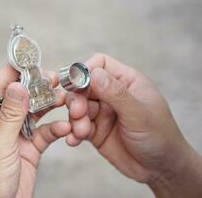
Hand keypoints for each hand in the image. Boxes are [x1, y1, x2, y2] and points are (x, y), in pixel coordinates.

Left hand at [0, 64, 70, 197]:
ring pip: (34, 113)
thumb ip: (11, 115)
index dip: (12, 73)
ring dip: (49, 106)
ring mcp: (14, 135)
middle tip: (54, 78)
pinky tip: (65, 127)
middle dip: (36, 88)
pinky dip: (55, 128)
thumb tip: (17, 84)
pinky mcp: (28, 147)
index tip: (29, 60)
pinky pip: (44, 132)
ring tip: (65, 98)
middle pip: (19, 97)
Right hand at [65, 53, 201, 196]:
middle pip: (84, 86)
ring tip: (81, 132)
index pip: (100, 64)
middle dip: (77, 99)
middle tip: (78, 113)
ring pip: (78, 107)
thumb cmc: (160, 136)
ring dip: (75, 119)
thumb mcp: (139, 114)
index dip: (85, 69)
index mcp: (126, 82)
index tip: (76, 84)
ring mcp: (102, 113)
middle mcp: (111, 95)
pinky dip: (73, 132)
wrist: (160, 169)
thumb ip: (116, 94)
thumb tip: (93, 73)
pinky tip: (73, 140)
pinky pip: (78, 126)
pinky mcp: (95, 130)